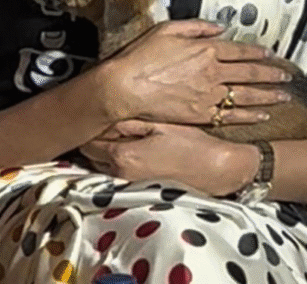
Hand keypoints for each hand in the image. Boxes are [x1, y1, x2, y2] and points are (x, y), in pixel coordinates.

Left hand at [81, 120, 254, 196]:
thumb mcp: (159, 123)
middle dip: (94, 139)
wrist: (219, 171)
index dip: (90, 125)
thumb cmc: (192, 145)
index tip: (95, 113)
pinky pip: (115, 176)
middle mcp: (119, 176)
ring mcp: (128, 187)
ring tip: (119, 135)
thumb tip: (102, 115)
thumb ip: (126, 121)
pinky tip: (132, 151)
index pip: (87, 142)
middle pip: (90, 156)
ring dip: (104, 152)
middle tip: (106, 121)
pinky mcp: (138, 193)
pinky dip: (116, 163)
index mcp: (122, 157)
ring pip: (101, 167)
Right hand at [100, 20, 293, 125]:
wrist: (126, 87)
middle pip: (250, 72)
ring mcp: (209, 95)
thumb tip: (217, 28)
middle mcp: (213, 72)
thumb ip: (196, 27)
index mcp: (206, 49)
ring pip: (247, 95)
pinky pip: (232, 115)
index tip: (270, 54)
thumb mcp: (167, 29)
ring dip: (268, 95)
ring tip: (283, 95)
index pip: (240, 50)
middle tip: (287, 76)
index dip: (258, 52)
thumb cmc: (142, 57)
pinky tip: (262, 116)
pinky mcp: (202, 115)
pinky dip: (250, 116)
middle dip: (271, 74)